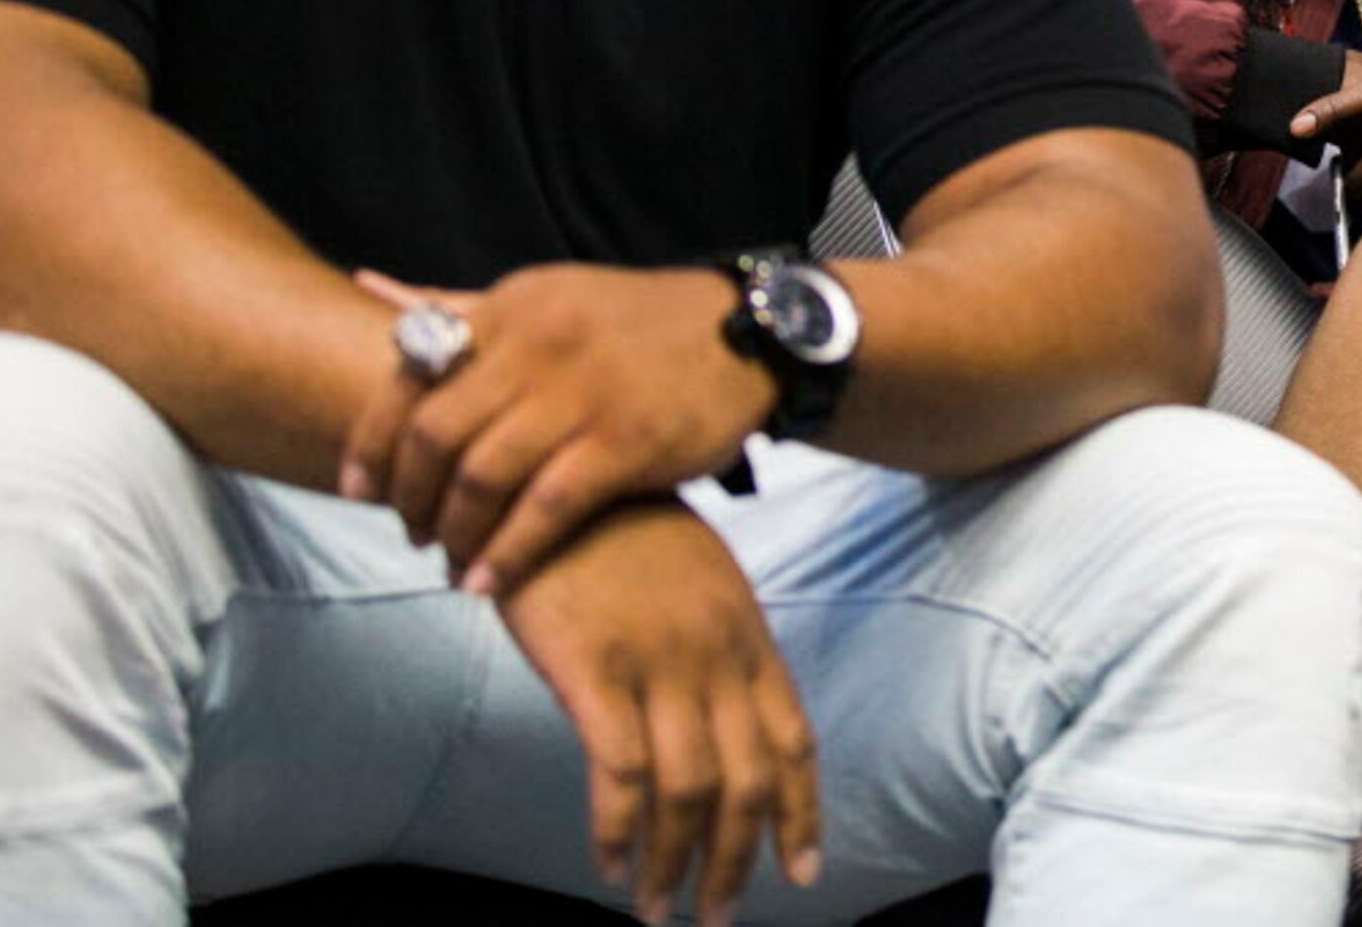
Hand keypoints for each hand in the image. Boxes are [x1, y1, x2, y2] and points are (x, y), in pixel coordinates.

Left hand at [340, 263, 778, 596]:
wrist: (752, 334)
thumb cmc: (640, 324)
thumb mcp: (548, 296)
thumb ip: (459, 305)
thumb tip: (367, 288)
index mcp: (513, 307)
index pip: (407, 373)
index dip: (370, 441)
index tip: (358, 489)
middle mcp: (538, 344)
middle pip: (435, 434)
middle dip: (409, 497)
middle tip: (409, 533)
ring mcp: (583, 394)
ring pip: (482, 476)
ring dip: (453, 533)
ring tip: (450, 562)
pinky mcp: (627, 442)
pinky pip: (545, 509)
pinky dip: (507, 553)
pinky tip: (489, 582)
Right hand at [501, 499, 820, 926]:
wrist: (559, 479)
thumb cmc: (625, 535)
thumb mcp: (702, 585)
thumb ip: (724, 649)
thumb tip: (735, 714)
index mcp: (748, 638)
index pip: (793, 742)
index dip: (801, 813)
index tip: (803, 873)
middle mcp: (717, 656)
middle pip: (747, 782)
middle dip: (736, 862)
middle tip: (716, 917)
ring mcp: (659, 662)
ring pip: (689, 790)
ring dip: (675, 862)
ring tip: (658, 910)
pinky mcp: (593, 668)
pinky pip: (619, 771)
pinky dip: (618, 828)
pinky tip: (610, 862)